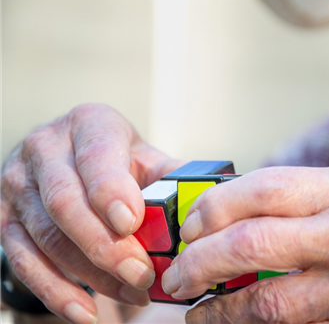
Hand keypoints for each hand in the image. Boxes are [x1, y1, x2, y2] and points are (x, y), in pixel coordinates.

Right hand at [0, 104, 184, 323]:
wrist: (71, 158)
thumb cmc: (117, 160)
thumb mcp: (146, 157)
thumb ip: (173, 178)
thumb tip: (209, 206)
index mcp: (89, 124)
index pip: (95, 157)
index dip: (110, 191)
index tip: (131, 223)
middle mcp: (45, 148)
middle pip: (67, 203)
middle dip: (106, 246)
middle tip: (141, 274)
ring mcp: (19, 184)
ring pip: (47, 237)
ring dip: (91, 274)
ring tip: (132, 293)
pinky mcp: (5, 218)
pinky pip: (24, 262)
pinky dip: (55, 292)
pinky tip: (84, 312)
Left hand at [163, 167, 328, 323]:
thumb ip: (309, 196)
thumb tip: (244, 208)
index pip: (263, 188)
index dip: (215, 206)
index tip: (192, 224)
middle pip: (251, 245)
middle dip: (200, 262)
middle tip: (178, 275)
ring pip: (265, 302)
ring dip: (219, 310)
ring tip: (197, 312)